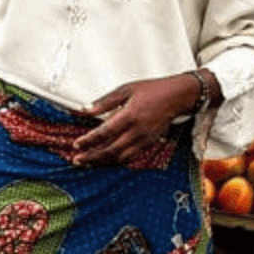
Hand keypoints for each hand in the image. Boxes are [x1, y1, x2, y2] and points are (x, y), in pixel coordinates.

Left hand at [69, 74, 199, 165]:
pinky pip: (130, 157)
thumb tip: (87, 109)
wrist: (177, 97)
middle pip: (111, 149)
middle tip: (77, 159)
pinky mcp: (149, 144)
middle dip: (92, 157)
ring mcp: (144, 140)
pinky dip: (117, 161)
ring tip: (88, 163)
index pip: (105, 132)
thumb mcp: (126, 89)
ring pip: (120, 157)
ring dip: (103, 162)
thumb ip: (105, 101)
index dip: (89, 140)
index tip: (77, 144)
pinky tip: (106, 161)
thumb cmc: (153, 91)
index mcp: (130, 115)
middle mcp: (137, 131)